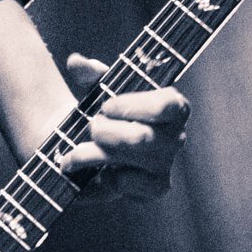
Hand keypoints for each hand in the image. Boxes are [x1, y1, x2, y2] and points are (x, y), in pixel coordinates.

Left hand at [60, 54, 188, 199]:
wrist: (97, 146)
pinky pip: (127, 184)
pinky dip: (106, 177)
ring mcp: (166, 165)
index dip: (132, 107)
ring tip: (75, 152)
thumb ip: (90, 73)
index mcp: (173, 106)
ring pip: (128, 161)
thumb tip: (76, 62)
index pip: (166, 106)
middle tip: (90, 127)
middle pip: (141, 138)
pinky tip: (99, 172)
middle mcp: (176, 136)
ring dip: (93, 154)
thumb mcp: (99, 87)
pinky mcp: (154, 189)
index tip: (106, 106)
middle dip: (105, 132)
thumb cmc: (107, 112)